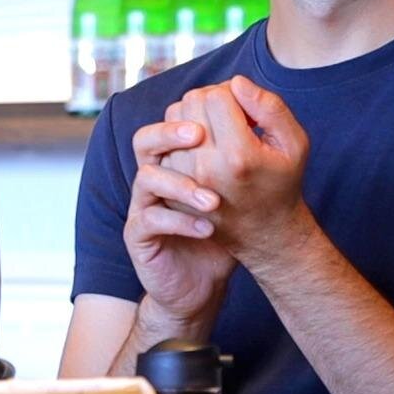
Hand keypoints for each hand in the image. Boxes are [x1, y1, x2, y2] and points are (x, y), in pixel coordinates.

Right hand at [123, 118, 237, 326]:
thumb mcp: (243, 192)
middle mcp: (156, 176)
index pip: (170, 122)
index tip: (221, 114)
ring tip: (214, 202)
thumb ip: (247, 153)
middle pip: (145, 139)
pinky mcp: (139, 234)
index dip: (190, 113)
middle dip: (170, 133)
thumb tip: (253, 109)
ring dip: (180, 184)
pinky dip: (179, 221)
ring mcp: (144, 205)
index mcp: (177, 160)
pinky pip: (149, 219)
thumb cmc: (225, 233)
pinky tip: (207, 229)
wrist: (205, 284)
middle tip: (198, 135)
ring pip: (146, 177)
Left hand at [159, 76, 312, 267]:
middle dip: (213, 100)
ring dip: (195, 115)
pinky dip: (181, 136)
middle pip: (192, 101)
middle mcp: (206, 166)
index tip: (247, 111)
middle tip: (232, 118)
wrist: (264, 233)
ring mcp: (184, 178)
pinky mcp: (172, 186)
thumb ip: (270, 107)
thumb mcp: (294, 144)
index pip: (217, 95)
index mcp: (238, 155)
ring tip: (218, 133)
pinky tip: (203, 148)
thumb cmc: (282, 183)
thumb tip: (236, 82)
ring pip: (174, 117)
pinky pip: (165, 139)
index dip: (234, 93)